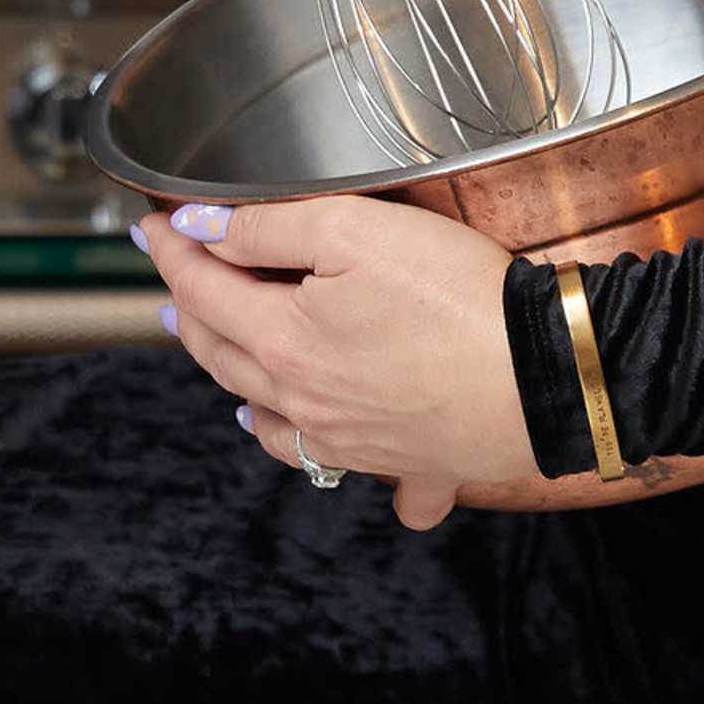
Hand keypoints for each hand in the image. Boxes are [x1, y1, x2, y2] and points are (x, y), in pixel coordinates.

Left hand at [141, 199, 703, 526]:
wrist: (551, 376)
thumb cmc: (459, 300)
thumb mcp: (356, 230)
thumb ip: (268, 228)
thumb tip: (199, 228)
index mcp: (284, 345)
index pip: (203, 291)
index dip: (172, 251)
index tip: (152, 228)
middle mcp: (308, 405)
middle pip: (227, 361)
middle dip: (193, 318)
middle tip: (177, 292)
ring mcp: (358, 444)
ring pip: (279, 426)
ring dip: (245, 396)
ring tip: (232, 380)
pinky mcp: (412, 463)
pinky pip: (366, 475)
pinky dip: (341, 465)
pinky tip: (340, 458)